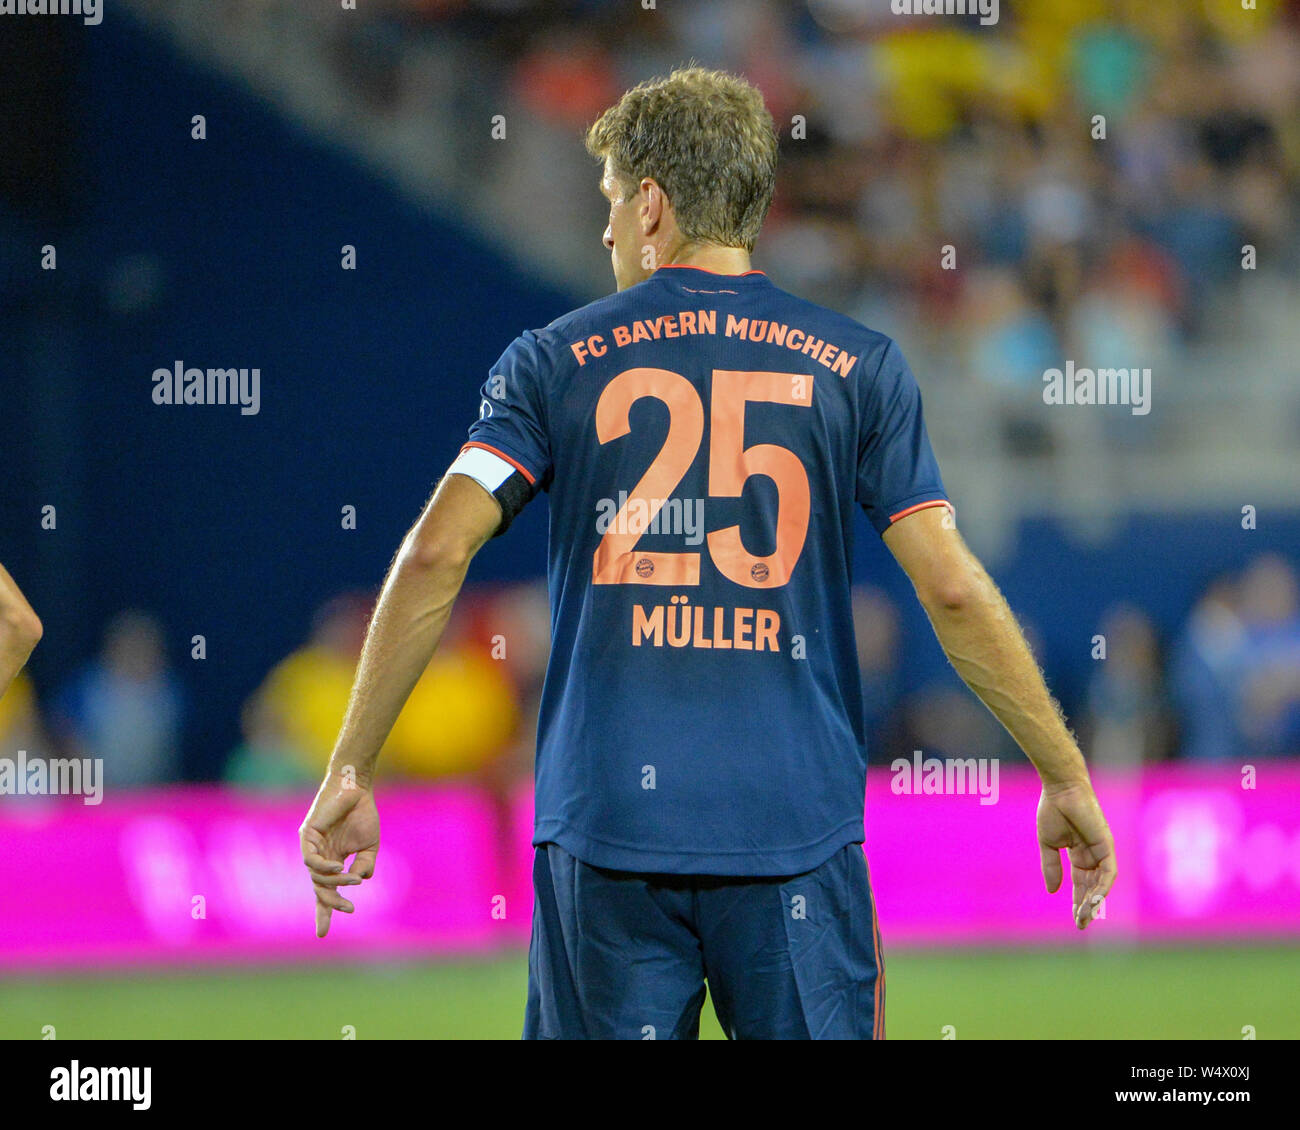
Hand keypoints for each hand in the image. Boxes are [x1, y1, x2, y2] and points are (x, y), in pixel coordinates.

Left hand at [299, 774, 379, 937]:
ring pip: (317, 877)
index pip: (325, 891)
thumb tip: (358, 882)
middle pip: (319, 889)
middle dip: (331, 904)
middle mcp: (319, 857)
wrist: (356, 788)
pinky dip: (324, 868)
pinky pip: (311, 860)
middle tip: (349, 910)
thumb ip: (365, 865)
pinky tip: (338, 867)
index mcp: (333, 861)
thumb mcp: (370, 846)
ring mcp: (312, 847)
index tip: (322, 935)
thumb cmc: (362, 814)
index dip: (324, 911)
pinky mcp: (307, 835)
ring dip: (336, 881)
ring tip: (353, 879)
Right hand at [1036, 780, 1116, 929]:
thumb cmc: (1053, 810)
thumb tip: (1053, 891)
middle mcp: (1093, 855)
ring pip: (1102, 883)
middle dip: (1086, 906)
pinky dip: (1103, 886)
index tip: (1075, 920)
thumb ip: (1051, 866)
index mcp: (1079, 855)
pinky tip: (1094, 899)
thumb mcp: (1048, 844)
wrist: (1060, 789)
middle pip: (1093, 887)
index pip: (1081, 884)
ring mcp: (1102, 851)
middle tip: (1080, 924)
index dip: (1077, 902)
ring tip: (1084, 916)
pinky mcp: (1107, 845)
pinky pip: (1109, 872)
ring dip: (1094, 901)